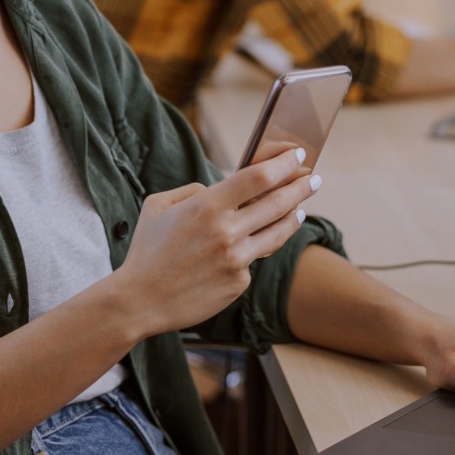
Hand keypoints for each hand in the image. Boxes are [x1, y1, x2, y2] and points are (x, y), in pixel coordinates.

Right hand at [112, 147, 318, 338]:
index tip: (298, 154)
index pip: (259, 177)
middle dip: (301, 187)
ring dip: (293, 218)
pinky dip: (252, 251)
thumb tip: (220, 188)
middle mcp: (227, 231)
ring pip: (277, 233)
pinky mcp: (239, 283)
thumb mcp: (159, 206)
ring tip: (301, 210)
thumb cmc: (146, 250)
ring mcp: (236, 259)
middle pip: (279, 203)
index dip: (284, 163)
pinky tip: (249, 247)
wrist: (140, 301)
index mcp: (207, 205)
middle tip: (314, 179)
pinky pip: (253, 260)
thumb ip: (193, 190)